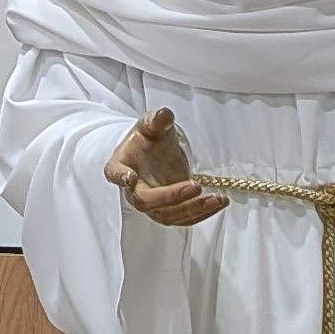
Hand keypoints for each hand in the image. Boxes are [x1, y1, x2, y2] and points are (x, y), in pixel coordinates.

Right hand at [106, 105, 225, 227]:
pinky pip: (184, 218)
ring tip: (218, 198)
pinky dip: (203, 213)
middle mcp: (133, 191)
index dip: (120, 177)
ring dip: (193, 209)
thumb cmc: (148, 140)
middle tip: (195, 186)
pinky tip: (220, 202)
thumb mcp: (151, 126)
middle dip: (171, 197)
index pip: (114, 173)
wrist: (155, 155)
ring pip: (168, 215)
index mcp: (121, 166)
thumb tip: (164, 114)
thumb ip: (156, 120)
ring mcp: (152, 205)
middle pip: (146, 202)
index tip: (130, 177)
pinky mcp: (170, 212)